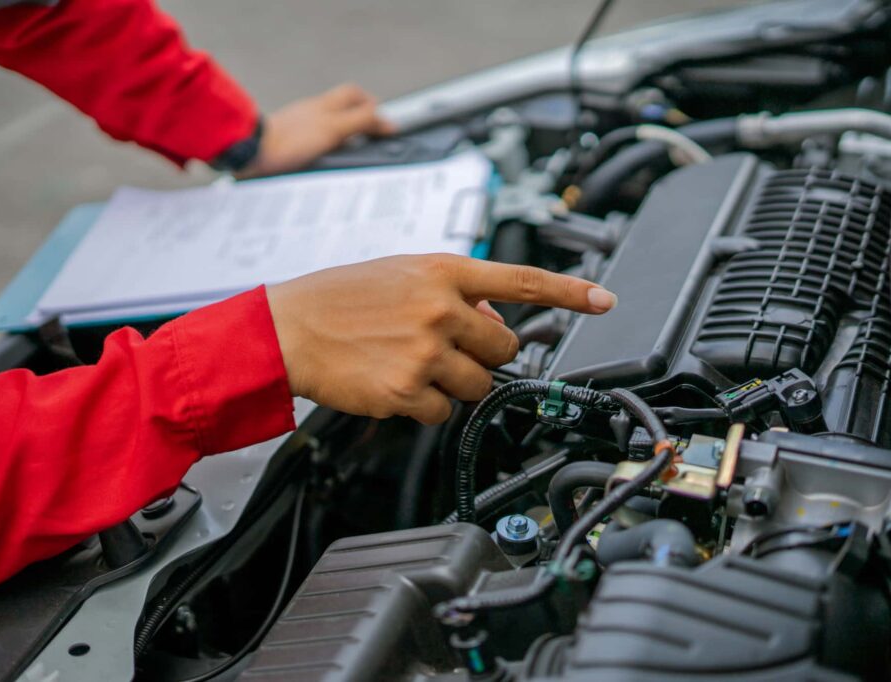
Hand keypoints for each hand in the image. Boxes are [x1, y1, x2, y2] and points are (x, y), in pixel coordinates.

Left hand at [237, 84, 394, 178]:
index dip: (371, 106)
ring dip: (341, 135)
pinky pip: (313, 141)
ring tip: (352, 152)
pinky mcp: (289, 143)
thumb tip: (386, 120)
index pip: (354, 95)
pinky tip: (327, 161)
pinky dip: (325, 148)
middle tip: (371, 136)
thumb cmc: (289, 142)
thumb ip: (360, 122)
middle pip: (341, 108)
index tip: (383, 125)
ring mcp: (299, 127)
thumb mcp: (333, 129)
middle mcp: (311, 112)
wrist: (252, 154)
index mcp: (324, 105)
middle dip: (358, 119)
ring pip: (327, 125)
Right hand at [266, 254, 616, 423]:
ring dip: (455, 384)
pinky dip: (425, 407)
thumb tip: (494, 318)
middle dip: (484, 355)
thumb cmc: (338, 299)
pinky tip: (396, 385)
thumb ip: (452, 291)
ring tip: (413, 365)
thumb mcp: (400, 274)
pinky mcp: (408, 391)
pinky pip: (444, 413)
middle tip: (446, 350)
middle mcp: (440, 308)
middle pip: (506, 348)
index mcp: (441, 271)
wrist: (286, 329)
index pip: (521, 281)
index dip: (570, 293)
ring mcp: (427, 351)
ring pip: (479, 386)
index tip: (604, 300)